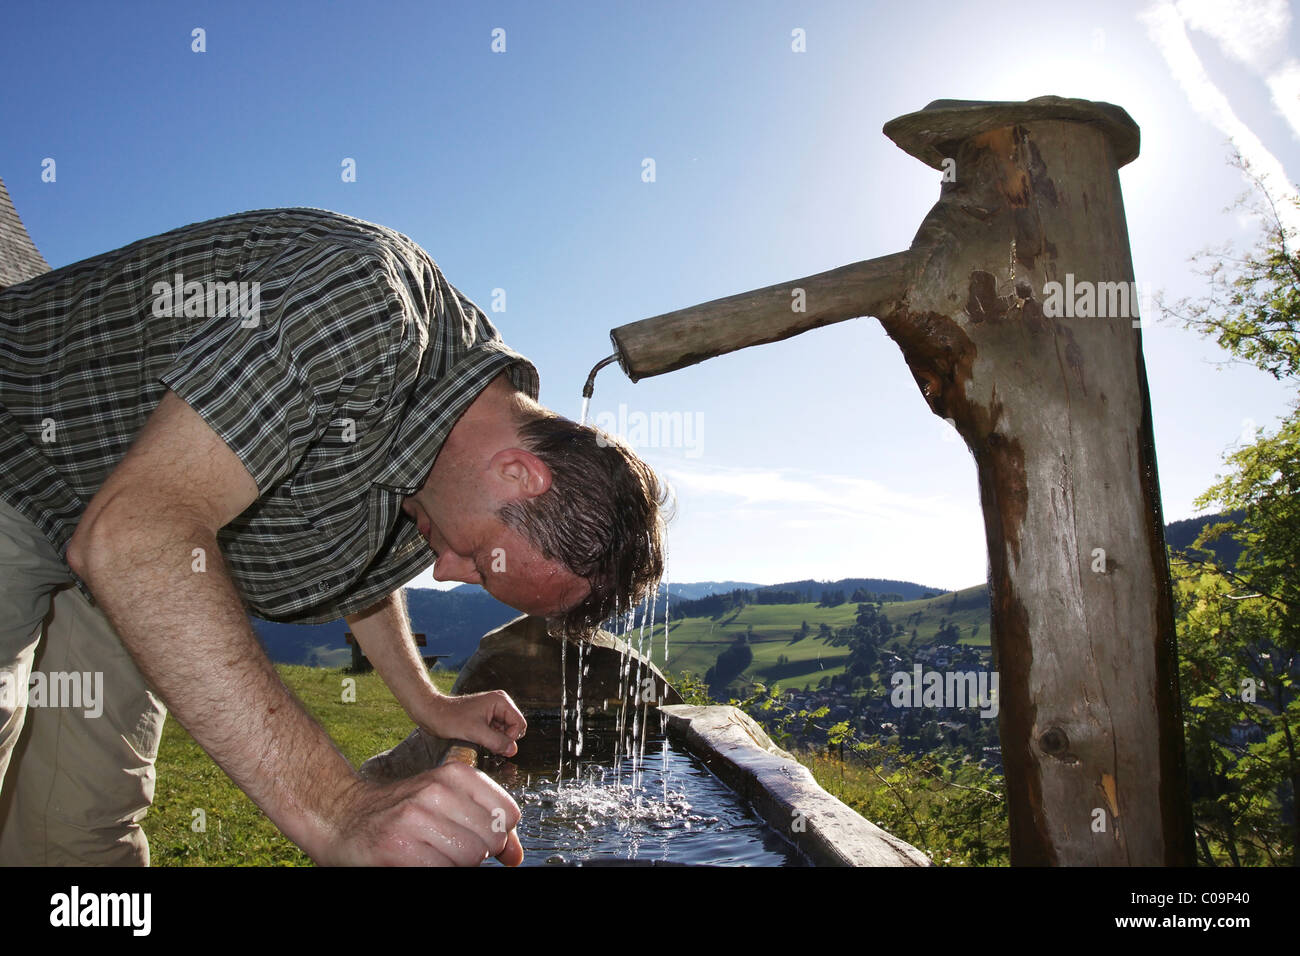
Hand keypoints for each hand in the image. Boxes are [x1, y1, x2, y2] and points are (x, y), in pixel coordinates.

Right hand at [319, 762, 523, 865]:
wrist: (343, 816)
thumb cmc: (400, 811)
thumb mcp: (446, 802)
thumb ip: (485, 824)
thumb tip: (515, 856)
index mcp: (454, 774)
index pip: (508, 813)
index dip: (498, 834)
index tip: (477, 836)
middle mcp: (437, 791)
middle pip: (492, 838)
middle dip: (479, 852)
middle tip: (451, 847)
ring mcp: (416, 818)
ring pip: (471, 857)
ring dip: (457, 864)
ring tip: (433, 853)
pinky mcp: (399, 847)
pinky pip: (444, 870)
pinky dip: (438, 870)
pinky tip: (420, 860)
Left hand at [421, 690, 526, 756]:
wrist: (433, 713)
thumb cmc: (450, 718)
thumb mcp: (475, 732)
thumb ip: (496, 742)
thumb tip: (513, 750)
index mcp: (501, 701)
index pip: (519, 724)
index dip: (510, 738)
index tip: (496, 745)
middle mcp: (500, 703)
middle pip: (515, 728)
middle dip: (504, 739)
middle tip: (487, 743)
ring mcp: (493, 710)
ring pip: (506, 732)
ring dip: (496, 740)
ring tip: (480, 739)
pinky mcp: (487, 717)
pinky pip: (497, 732)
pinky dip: (491, 739)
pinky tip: (478, 739)